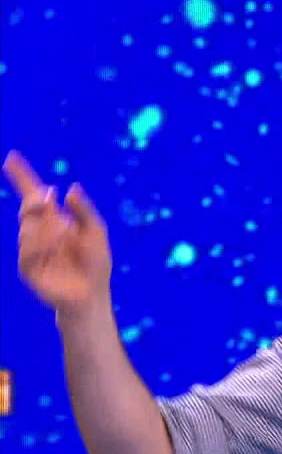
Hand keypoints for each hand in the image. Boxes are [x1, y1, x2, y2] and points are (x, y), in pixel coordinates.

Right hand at [3, 150, 111, 314]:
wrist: (92, 295)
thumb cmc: (95, 264)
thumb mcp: (96, 232)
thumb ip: (85, 211)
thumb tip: (70, 188)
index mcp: (53, 221)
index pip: (33, 195)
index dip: (22, 177)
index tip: (11, 158)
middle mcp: (38, 232)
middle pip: (28, 207)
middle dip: (36, 201)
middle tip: (47, 197)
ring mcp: (31, 250)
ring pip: (27, 227)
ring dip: (47, 227)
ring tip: (65, 234)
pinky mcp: (28, 268)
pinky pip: (28, 250)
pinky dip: (42, 245)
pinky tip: (55, 246)